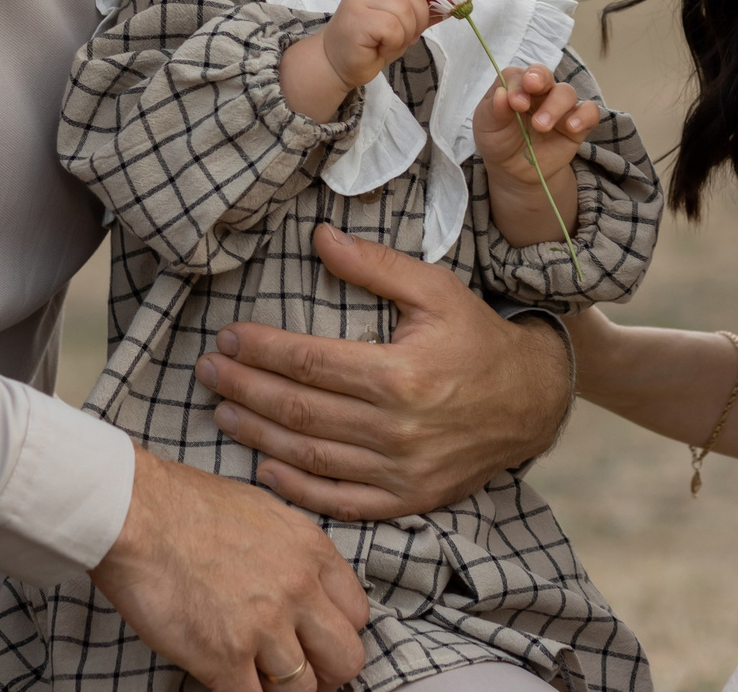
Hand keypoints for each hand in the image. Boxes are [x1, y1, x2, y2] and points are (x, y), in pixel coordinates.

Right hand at [90, 444, 368, 691]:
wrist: (134, 512)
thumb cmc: (185, 504)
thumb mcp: (263, 510)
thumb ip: (295, 552)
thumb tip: (307, 586)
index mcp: (311, 551)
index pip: (358, 614)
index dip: (337, 632)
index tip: (316, 638)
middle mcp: (298, 590)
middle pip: (346, 659)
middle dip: (326, 671)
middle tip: (298, 670)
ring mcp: (263, 628)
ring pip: (304, 690)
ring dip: (281, 687)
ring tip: (256, 673)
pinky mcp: (224, 659)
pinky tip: (227, 677)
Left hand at [196, 225, 571, 519]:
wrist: (531, 401)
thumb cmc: (477, 339)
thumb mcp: (435, 289)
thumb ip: (374, 265)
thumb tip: (320, 236)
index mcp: (398, 375)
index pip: (308, 363)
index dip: (261, 350)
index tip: (228, 338)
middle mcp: (396, 429)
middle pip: (299, 410)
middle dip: (244, 387)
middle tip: (207, 370)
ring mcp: (400, 472)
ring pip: (310, 456)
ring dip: (258, 435)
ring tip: (221, 411)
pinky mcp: (408, 499)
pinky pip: (340, 501)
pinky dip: (298, 488)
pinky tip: (265, 469)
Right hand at [280, 0, 452, 121]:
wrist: (336, 64)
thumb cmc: (370, 43)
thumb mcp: (402, 24)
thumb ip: (423, 11)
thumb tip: (453, 3)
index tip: (455, 2)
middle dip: (420, 19)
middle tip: (407, 37)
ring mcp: (359, 0)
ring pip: (404, 11)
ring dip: (405, 34)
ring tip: (390, 43)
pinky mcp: (357, 20)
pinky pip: (392, 28)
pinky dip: (393, 43)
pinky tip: (380, 48)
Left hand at [474, 64, 599, 188]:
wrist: (514, 170)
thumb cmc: (499, 140)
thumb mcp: (487, 126)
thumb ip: (494, 110)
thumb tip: (502, 94)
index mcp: (516, 86)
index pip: (518, 75)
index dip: (517, 84)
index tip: (514, 103)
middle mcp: (539, 92)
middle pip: (544, 75)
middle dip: (539, 79)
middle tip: (530, 92)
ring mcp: (559, 107)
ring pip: (566, 92)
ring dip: (555, 106)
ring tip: (541, 126)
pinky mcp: (576, 125)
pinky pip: (590, 112)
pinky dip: (584, 116)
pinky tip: (572, 127)